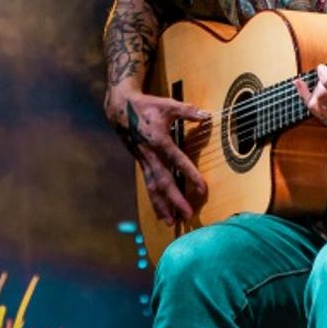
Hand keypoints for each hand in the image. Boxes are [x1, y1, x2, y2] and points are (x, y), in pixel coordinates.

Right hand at [105, 87, 209, 225]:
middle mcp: (150, 154)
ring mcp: (144, 161)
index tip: (202, 188)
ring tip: (171, 222)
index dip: (190, 174)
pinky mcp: (141, 163)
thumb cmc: (146, 106)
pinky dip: (155, 200)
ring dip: (162, 206)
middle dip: (175, 199)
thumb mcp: (168, 105)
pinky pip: (148, 185)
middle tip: (188, 214)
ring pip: (153, 187)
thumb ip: (187, 111)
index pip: (178, 160)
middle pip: (163, 181)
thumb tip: (207, 116)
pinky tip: (161, 213)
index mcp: (159, 140)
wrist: (120, 109)